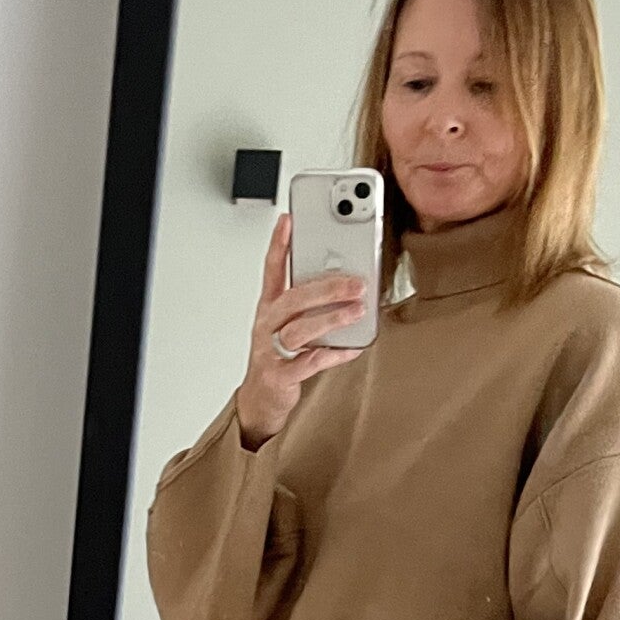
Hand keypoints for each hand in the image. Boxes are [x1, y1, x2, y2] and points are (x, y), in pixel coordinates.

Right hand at [233, 214, 367, 448]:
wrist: (262, 399)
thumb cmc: (279, 355)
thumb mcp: (289, 322)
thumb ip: (310, 303)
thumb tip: (348, 280)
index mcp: (269, 307)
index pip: (271, 269)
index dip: (278, 244)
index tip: (288, 220)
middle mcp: (267, 325)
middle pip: (294, 299)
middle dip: (327, 288)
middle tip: (356, 282)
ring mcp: (270, 351)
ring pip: (300, 329)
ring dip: (332, 318)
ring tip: (358, 311)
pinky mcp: (279, 375)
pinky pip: (309, 362)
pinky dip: (334, 355)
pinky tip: (352, 348)